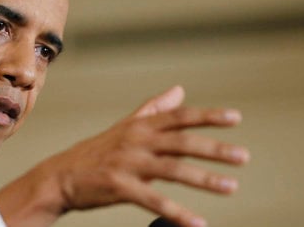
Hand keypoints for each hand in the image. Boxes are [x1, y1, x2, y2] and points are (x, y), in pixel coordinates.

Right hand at [0, 86, 249, 226]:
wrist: (60, 176)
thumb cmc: (96, 151)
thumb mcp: (126, 126)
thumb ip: (154, 109)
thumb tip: (179, 90)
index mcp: (141, 126)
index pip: (179, 117)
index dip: (208, 117)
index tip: (235, 118)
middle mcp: (136, 141)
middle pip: (181, 141)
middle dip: (214, 149)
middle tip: (243, 157)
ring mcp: (128, 164)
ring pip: (172, 169)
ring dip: (204, 179)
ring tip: (231, 186)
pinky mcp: (119, 187)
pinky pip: (153, 201)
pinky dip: (177, 212)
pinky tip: (198, 223)